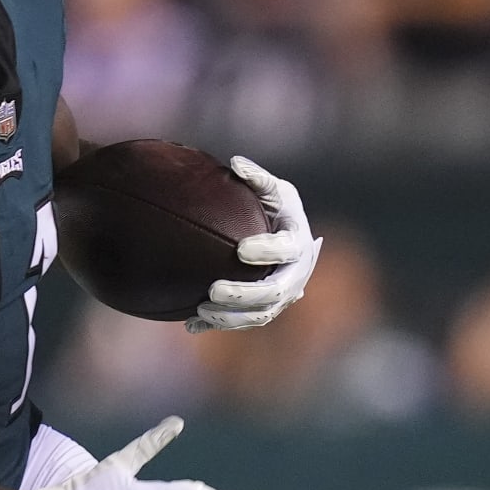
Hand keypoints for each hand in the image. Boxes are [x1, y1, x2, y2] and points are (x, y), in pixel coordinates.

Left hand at [186, 156, 321, 333]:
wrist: (285, 239)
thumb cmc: (274, 209)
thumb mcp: (273, 190)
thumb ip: (257, 178)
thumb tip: (235, 163)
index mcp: (299, 241)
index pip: (287, 249)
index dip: (267, 251)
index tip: (240, 250)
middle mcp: (296, 275)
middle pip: (275, 292)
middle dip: (244, 294)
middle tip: (214, 290)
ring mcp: (282, 297)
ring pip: (260, 315)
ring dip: (231, 317)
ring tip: (201, 309)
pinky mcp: (264, 310)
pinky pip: (243, 323)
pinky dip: (218, 326)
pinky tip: (190, 326)